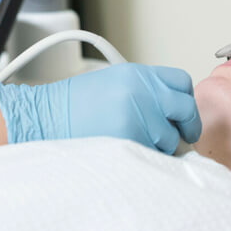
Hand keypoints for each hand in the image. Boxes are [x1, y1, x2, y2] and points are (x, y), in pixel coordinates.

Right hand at [0, 63, 200, 153]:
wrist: (44, 117)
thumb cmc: (73, 104)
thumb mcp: (111, 83)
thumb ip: (144, 90)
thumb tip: (172, 112)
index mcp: (137, 73)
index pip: (182, 82)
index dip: (184, 100)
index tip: (182, 113)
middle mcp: (141, 90)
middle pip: (186, 109)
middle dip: (186, 126)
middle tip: (181, 137)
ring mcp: (138, 115)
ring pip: (170, 138)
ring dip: (161, 145)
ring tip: (135, 141)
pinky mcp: (131, 138)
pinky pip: (154, 154)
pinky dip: (146, 157)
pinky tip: (126, 150)